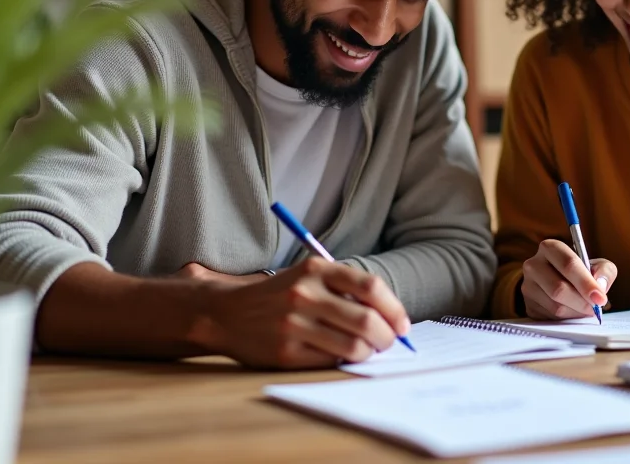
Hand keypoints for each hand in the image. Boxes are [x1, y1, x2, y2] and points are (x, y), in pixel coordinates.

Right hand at [191, 257, 410, 368]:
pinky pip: (332, 360)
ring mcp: (293, 325)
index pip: (370, 287)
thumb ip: (346, 288)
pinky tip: (342, 355)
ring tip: (367, 350)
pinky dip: (345, 360)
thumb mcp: (309, 276)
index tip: (402, 324)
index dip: (394, 309)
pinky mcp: (285, 353)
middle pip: (366, 320)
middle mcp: (304, 294)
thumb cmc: (280, 295)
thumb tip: (392, 317)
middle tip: (389, 342)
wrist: (227, 313)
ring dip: (369, 352)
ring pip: (353, 345)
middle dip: (387, 336)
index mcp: (315, 269)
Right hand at [520, 239, 616, 319]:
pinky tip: (573, 311)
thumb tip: (600, 285)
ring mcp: (527, 286)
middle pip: (558, 288)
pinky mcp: (528, 305)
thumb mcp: (596, 266)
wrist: (558, 283)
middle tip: (596, 308)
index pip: (568, 264)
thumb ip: (605, 271)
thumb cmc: (579, 273)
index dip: (586, 282)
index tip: (600, 298)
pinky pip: (550, 317)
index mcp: (550, 248)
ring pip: (555, 306)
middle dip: (582, 301)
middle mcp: (533, 264)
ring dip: (576, 311)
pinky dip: (567, 318)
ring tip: (586, 309)